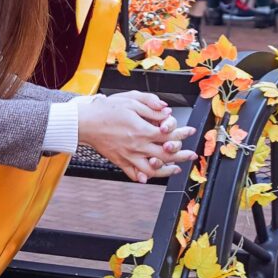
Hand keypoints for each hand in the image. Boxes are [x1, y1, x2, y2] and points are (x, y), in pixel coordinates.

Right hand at [77, 92, 193, 183]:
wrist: (85, 122)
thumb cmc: (106, 110)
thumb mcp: (130, 100)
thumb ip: (150, 105)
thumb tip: (166, 110)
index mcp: (141, 130)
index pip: (168, 134)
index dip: (182, 133)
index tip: (191, 130)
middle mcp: (137, 146)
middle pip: (165, 155)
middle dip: (182, 155)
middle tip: (191, 154)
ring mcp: (128, 156)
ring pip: (152, 169)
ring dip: (167, 171)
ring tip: (176, 169)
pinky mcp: (119, 161)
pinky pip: (133, 173)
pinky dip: (143, 177)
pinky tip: (150, 177)